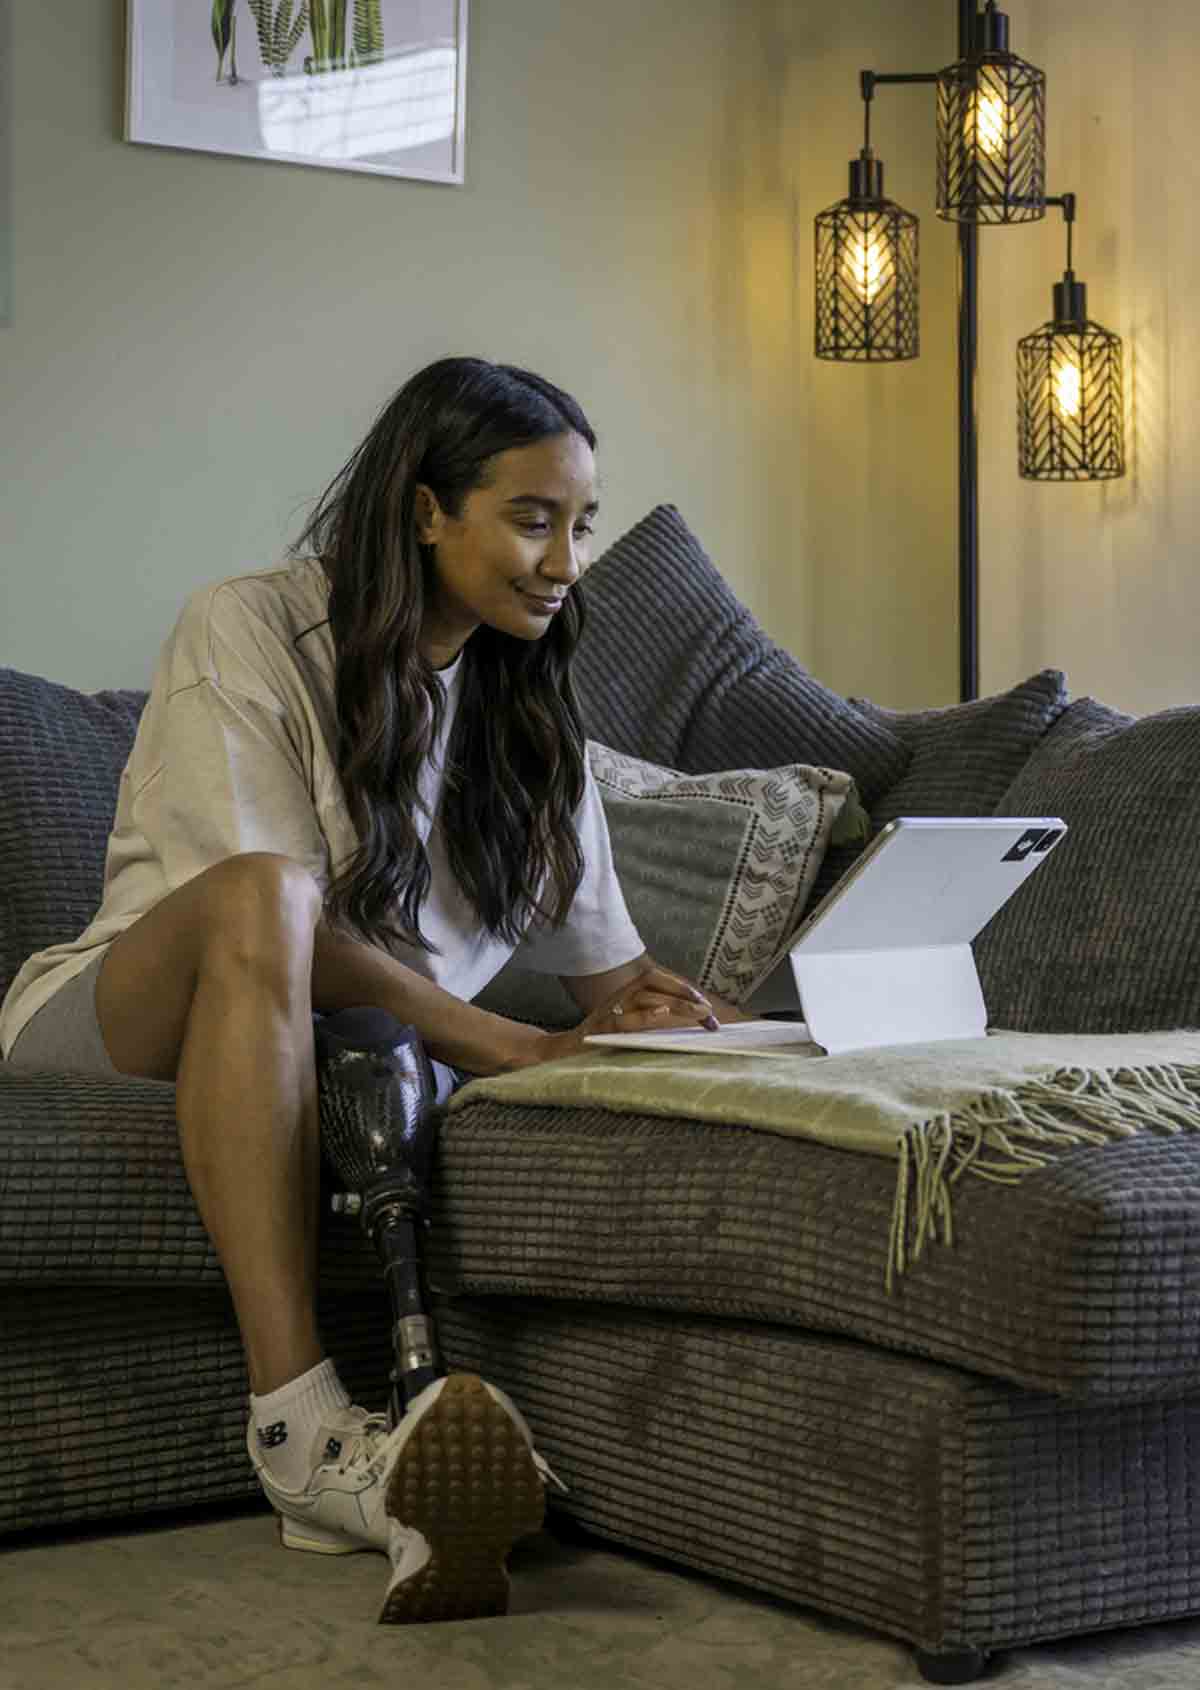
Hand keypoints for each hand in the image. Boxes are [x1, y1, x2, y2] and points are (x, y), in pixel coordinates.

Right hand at [540, 963, 724, 1062]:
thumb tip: (687, 1021)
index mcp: (624, 994)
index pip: (655, 979)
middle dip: (684, 994)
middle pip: (653, 983)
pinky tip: (663, 1014)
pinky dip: (645, 1015)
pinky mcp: (601, 1030)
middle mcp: (617, 998)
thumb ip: (649, 1020)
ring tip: (699, 1012)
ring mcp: (607, 1012)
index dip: (681, 987)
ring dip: (675, 1003)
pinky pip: (625, 1019)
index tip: (705, 1003)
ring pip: (643, 997)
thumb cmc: (601, 1042)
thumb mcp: (626, 1025)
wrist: (563, 1054)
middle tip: (709, 1011)